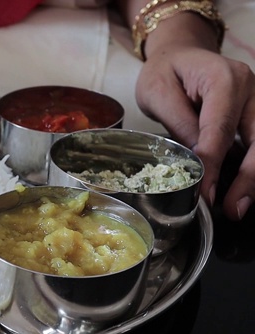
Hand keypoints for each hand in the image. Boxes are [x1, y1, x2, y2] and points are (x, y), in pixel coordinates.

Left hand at [135, 45, 254, 220]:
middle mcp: (249, 88)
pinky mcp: (253, 114)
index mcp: (224, 79)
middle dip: (247, 179)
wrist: (177, 54)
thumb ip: (179, 124)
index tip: (206, 194)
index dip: (213, 166)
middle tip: (232, 209)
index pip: (219, 130)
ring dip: (252, 178)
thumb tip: (197, 161)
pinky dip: (249, 167)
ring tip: (237, 206)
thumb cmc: (164, 71)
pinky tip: (239, 190)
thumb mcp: (158, 94)